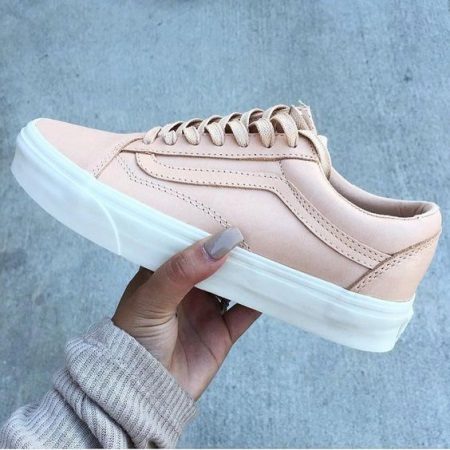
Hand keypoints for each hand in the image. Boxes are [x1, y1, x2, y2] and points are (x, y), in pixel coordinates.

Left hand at [112, 228, 260, 399]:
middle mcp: (186, 288)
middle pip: (214, 261)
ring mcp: (205, 309)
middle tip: (255, 228)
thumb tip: (221, 243)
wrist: (142, 394)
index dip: (203, 228)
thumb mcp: (152, 299)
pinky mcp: (221, 332)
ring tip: (268, 252)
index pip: (185, 243)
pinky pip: (246, 312)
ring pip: (233, 283)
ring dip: (249, 271)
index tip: (226, 210)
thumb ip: (183, 270)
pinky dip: (261, 300)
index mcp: (163, 274)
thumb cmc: (133, 342)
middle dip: (232, 248)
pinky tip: (275, 285)